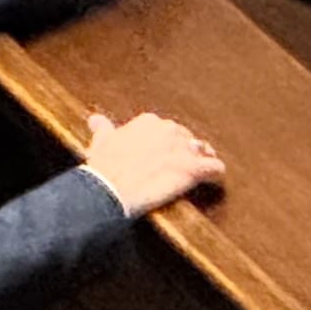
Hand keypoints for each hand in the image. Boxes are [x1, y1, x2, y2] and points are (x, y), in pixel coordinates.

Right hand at [82, 109, 223, 215]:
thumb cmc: (104, 168)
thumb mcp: (101, 142)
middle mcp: (169, 129)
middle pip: (186, 138)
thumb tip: (95, 120)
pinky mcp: (193, 169)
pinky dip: (215, 173)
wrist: (109, 189)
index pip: (166, 129)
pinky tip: (214, 179)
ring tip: (203, 170)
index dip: (166, 144)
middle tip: (179, 166)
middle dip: (184, 151)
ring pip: (202, 150)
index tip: (163, 154)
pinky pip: (214, 168)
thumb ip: (103, 129)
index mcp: (149, 122)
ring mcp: (182, 148)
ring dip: (202, 159)